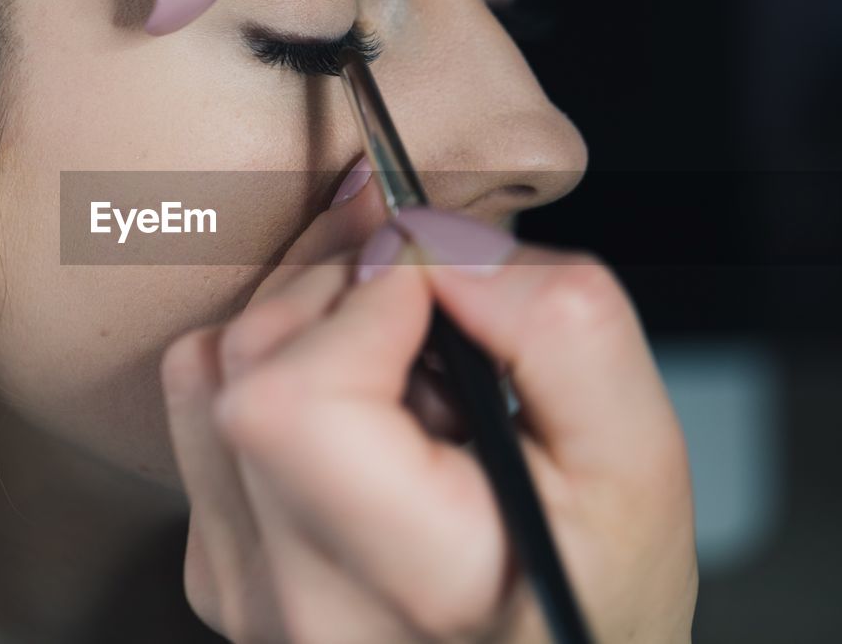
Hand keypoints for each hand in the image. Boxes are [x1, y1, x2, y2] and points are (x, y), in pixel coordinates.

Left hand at [161, 208, 697, 642]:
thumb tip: (433, 243)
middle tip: (433, 315)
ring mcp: (243, 588)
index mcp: (410, 578)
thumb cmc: (598, 591)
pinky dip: (277, 371)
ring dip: (305, 324)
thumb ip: (557, 327)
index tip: (439, 285)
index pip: (295, 395)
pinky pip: (205, 413)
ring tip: (403, 373)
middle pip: (249, 363)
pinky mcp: (218, 567)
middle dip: (341, 290)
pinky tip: (361, 412)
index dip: (362, 298)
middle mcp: (298, 599)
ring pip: (211, 371)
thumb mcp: (636, 457)